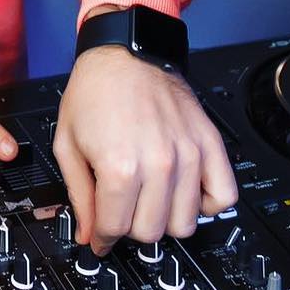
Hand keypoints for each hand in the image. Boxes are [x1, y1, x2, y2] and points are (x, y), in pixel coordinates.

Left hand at [52, 45, 237, 255]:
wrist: (123, 52)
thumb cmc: (94, 90)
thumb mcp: (67, 142)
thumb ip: (78, 194)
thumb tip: (88, 234)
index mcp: (119, 166)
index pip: (115, 229)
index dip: (102, 236)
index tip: (101, 235)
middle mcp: (158, 164)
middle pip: (150, 232)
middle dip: (130, 227)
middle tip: (123, 209)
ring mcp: (188, 156)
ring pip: (184, 223)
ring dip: (164, 219)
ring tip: (150, 199)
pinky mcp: (209, 145)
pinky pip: (223, 197)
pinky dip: (206, 204)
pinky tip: (185, 193)